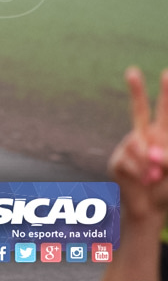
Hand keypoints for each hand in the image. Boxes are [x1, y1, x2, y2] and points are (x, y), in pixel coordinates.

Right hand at [109, 67, 167, 224]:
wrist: (148, 208)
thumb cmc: (166, 187)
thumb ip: (167, 157)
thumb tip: (150, 152)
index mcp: (162, 136)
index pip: (164, 111)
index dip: (166, 94)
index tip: (166, 72)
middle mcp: (144, 137)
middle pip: (138, 110)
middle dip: (136, 91)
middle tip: (131, 71)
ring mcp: (128, 147)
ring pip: (136, 144)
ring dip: (148, 164)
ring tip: (154, 178)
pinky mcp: (117, 160)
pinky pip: (128, 161)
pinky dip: (139, 173)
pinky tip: (141, 181)